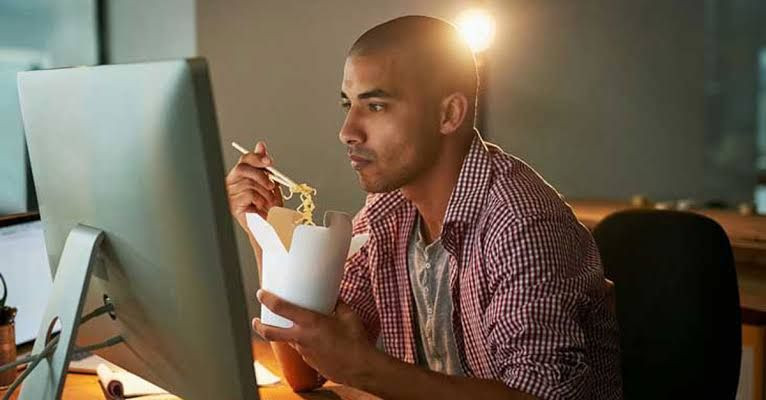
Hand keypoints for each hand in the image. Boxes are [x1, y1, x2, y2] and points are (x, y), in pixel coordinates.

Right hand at [225, 141, 283, 230]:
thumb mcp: (271, 183)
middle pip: (242, 168)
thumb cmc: (269, 207)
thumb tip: (260, 145)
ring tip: (268, 201)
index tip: (269, 161)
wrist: (270, 227)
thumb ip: (265, 166)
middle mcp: (233, 182)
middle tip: (272, 184)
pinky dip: (259, 200)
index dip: (256, 157)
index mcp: (241, 175)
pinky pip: (248, 194)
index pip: (244, 159)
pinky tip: (260, 206)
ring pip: (248, 182)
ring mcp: (230, 193)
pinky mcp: (232, 204)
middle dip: (261, 175)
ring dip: (264, 192)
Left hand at [253, 289, 373, 385]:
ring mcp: (304, 352)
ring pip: (287, 341)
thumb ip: (338, 304)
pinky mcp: (309, 362)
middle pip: (270, 332)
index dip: (267, 299)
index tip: (261, 294)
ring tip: (291, 328)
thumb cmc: (356, 341)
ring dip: (284, 335)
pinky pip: (301, 349)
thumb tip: (334, 296)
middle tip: (255, 321)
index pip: (280, 308)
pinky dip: (302, 344)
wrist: (360, 367)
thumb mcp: (348, 315)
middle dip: (259, 326)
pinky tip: (313, 341)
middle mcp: (302, 337)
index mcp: (310, 322)